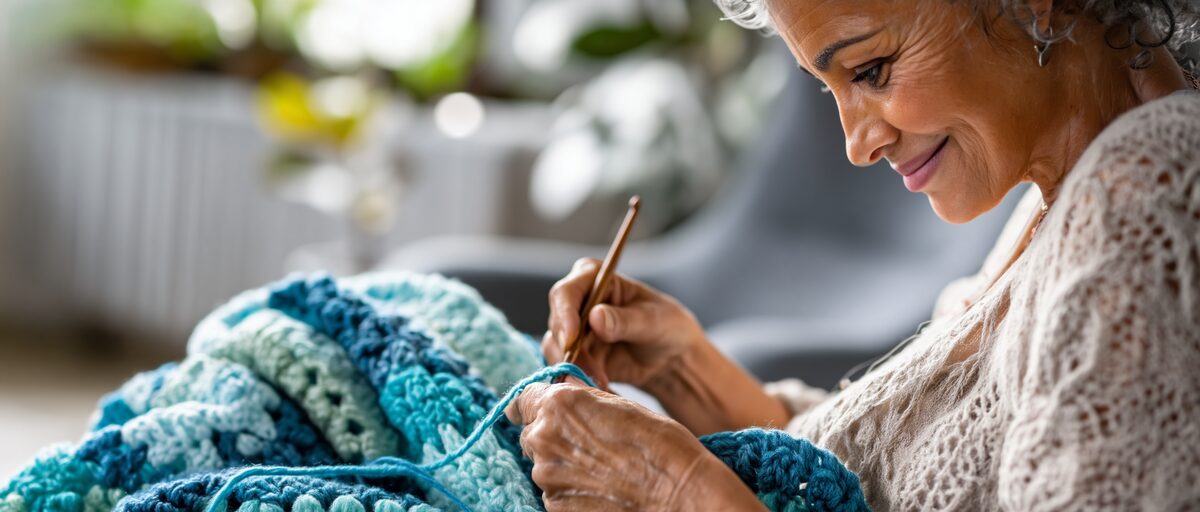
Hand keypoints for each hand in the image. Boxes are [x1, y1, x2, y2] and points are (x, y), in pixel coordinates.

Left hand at [504, 381, 763, 510]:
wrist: (678, 492)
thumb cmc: (658, 443)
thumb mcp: (618, 404)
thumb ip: (581, 398)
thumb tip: (563, 392)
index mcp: (558, 405)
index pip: (522, 400)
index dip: (536, 406)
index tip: (548, 414)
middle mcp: (543, 438)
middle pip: (531, 433)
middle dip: (551, 435)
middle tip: (587, 444)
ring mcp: (547, 477)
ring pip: (542, 464)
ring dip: (562, 463)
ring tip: (601, 469)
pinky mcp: (555, 506)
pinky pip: (553, 492)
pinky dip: (570, 489)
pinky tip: (600, 489)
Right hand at [545, 258, 705, 389]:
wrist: (671, 358)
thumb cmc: (668, 327)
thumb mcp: (654, 321)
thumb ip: (625, 320)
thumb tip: (595, 317)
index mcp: (594, 277)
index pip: (566, 292)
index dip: (564, 315)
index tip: (571, 340)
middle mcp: (577, 301)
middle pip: (556, 324)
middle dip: (569, 351)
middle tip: (591, 373)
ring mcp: (573, 329)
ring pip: (556, 349)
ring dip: (575, 369)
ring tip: (602, 383)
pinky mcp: (575, 355)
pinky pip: (565, 368)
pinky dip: (579, 379)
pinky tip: (600, 387)